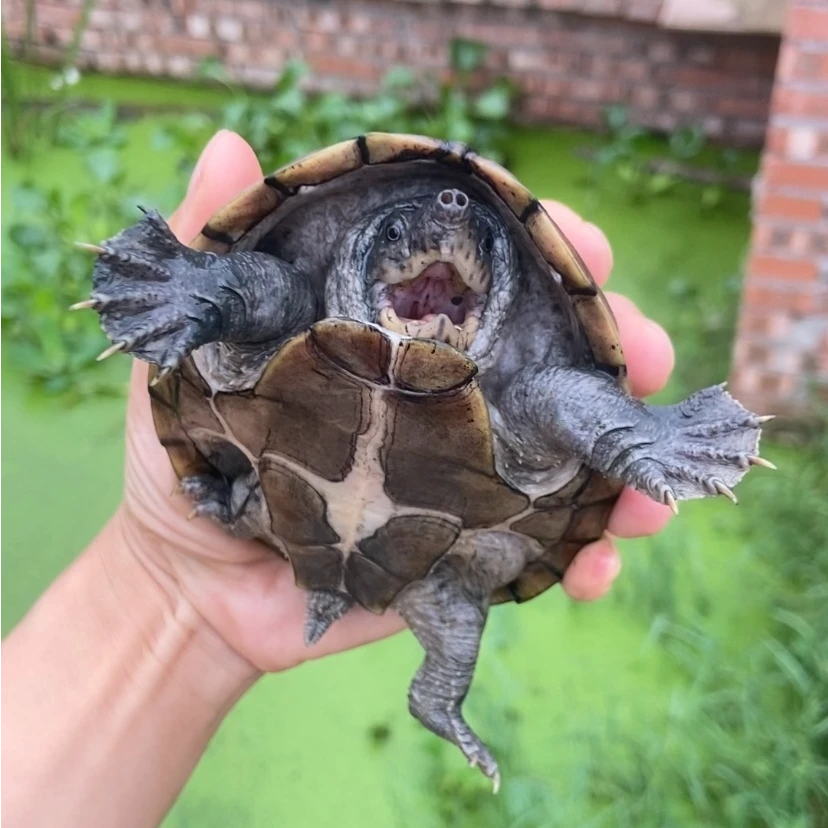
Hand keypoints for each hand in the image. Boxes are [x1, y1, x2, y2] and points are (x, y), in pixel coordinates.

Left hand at [115, 131, 674, 675]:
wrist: (189, 582)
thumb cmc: (185, 456)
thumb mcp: (185, 352)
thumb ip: (212, 260)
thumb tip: (227, 146)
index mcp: (394, 335)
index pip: (484, 274)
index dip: (543, 249)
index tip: (585, 243)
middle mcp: (445, 395)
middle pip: (550, 356)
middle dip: (615, 347)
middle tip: (648, 353)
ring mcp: (464, 472)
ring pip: (569, 454)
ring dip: (624, 461)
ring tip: (650, 488)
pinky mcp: (465, 548)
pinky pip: (542, 550)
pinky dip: (583, 559)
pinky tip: (598, 568)